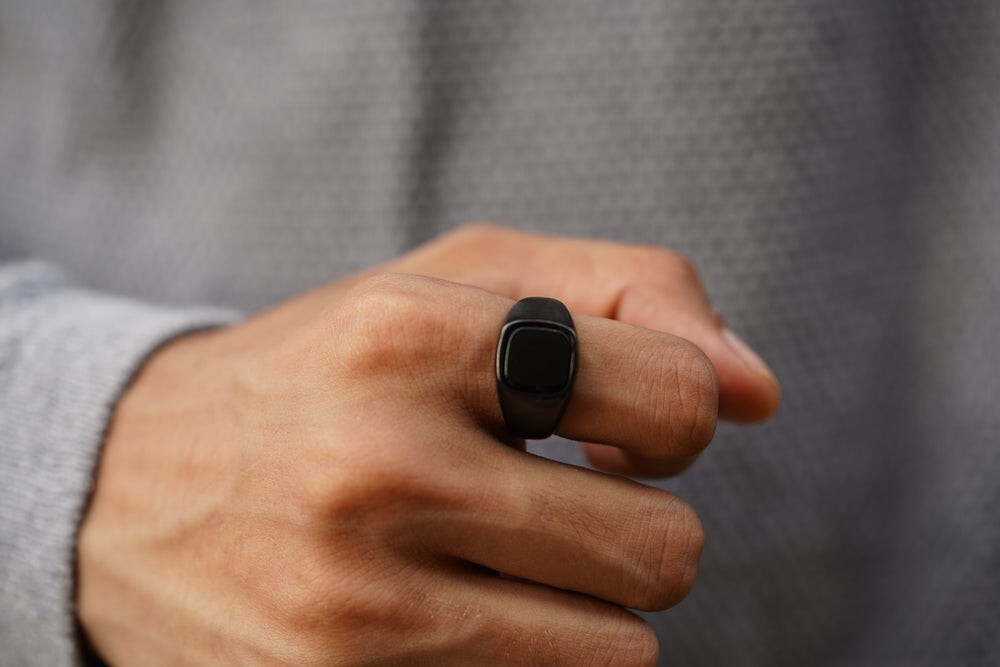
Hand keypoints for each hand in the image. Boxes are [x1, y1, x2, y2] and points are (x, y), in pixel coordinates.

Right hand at [77, 225, 778, 664]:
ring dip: (583, 605)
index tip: (608, 427)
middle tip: (549, 500)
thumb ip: (629, 295)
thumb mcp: (457, 281)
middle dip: (632, 528)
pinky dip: (527, 657)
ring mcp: (353, 608)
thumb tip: (761, 393)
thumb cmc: (330, 365)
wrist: (127, 484)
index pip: (676, 403)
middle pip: (663, 552)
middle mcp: (377, 470)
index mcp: (412, 336)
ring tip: (491, 556)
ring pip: (618, 652)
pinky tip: (447, 609)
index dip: (670, 417)